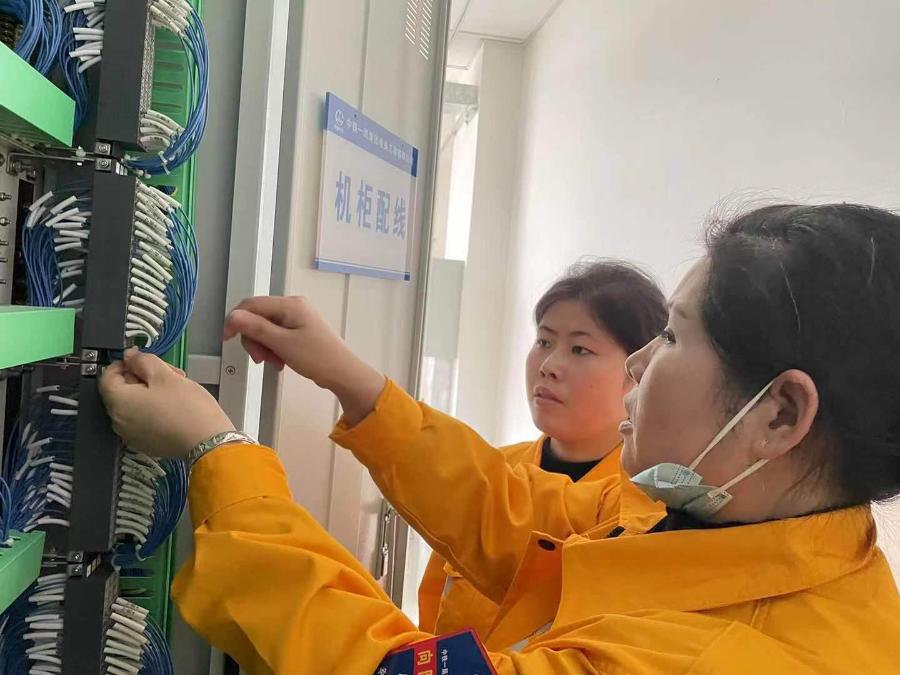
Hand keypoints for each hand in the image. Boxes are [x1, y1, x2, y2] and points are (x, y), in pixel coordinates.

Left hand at [100, 349, 234, 457]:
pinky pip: (142, 421)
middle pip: (121, 391)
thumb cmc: (188, 407)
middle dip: (140, 378)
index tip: (141, 359)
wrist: (208, 442)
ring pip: (133, 406)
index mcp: (119, 402)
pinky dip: (152, 411)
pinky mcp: (145, 444)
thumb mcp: (165, 375)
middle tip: (167, 374)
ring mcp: (131, 436)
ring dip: (148, 394)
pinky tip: (173, 408)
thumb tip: (129, 356)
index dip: (123, 363)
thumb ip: (142, 361)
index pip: (107, 376)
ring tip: (174, 391)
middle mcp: (118, 422)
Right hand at [224, 296, 384, 424]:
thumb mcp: (282, 344)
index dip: (236, 321)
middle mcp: (293, 307)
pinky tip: (280, 361)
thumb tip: (233, 317)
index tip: (227, 339)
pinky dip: (273, 349)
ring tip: (274, 362)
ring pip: (266, 329)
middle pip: (258, 317)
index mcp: (290, 304)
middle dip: (254, 339)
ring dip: (264, 347)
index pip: (251, 305)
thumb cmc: (317, 358)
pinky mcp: (300, 331)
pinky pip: (277, 336)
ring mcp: (297, 318)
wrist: (342, 373)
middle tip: (260, 359)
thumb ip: (256, 328)